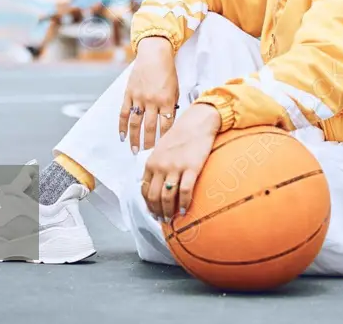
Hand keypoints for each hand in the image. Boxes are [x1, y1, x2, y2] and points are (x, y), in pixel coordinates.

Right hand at [120, 37, 177, 152]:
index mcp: (167, 100)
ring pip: (136, 123)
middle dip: (149, 144)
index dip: (165, 139)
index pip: (166, 125)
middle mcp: (152, 101)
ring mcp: (139, 97)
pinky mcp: (129, 94)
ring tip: (134, 151)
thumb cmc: (168, 72)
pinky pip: (124, 113)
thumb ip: (172, 106)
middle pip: (151, 127)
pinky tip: (122, 136)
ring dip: (135, 139)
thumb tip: (169, 123)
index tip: (164, 151)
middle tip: (148, 157)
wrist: (155, 54)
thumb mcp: (176, 89)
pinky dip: (122, 125)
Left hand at [141, 103, 221, 220]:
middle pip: (154, 196)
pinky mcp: (191, 168)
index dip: (148, 204)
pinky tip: (185, 211)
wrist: (197, 122)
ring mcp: (175, 167)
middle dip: (157, 212)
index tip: (153, 212)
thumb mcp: (161, 149)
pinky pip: (185, 191)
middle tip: (162, 220)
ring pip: (168, 197)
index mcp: (151, 162)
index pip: (145, 189)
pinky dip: (184, 204)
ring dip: (169, 211)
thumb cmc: (180, 135)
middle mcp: (160, 166)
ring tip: (172, 219)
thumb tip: (155, 184)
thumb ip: (156, 165)